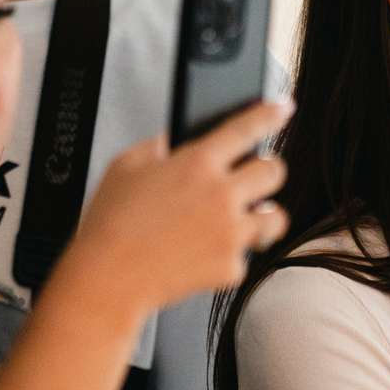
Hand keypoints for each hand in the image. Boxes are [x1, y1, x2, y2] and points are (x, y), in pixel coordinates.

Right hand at [54, 100, 291, 320]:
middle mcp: (221, 195)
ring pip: (277, 217)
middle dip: (265, 171)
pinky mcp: (231, 266)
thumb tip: (178, 142)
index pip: (246, 128)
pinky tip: (205, 252)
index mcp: (196, 162)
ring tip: (242, 219)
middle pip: (274, 170)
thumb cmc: (110, 225)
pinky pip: (246, 255)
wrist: (108, 279)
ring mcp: (231, 232)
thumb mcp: (125, 166)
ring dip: (262, 215)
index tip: (281, 109)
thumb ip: (159, 146)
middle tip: (250, 178)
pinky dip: (230, 254)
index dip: (269, 114)